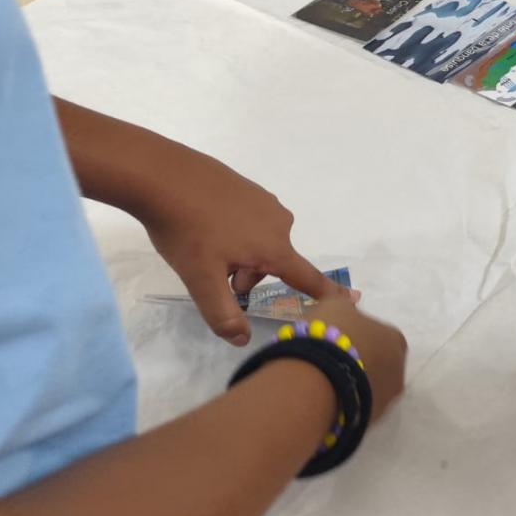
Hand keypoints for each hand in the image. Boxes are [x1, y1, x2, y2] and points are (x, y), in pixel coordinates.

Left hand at [139, 148, 353, 345]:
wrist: (163, 175)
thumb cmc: (186, 230)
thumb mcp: (200, 279)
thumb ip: (222, 314)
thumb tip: (242, 340)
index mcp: (274, 248)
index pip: (307, 278)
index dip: (328, 293)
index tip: (352, 298)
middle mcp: (279, 223)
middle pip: (273, 263)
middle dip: (247, 274)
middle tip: (212, 270)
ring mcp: (265, 201)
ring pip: (260, 241)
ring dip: (240, 251)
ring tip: (204, 244)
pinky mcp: (248, 187)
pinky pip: (251, 219)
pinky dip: (233, 229)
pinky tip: (204, 223)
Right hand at [306, 298, 407, 422]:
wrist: (315, 382)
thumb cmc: (330, 335)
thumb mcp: (334, 305)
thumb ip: (345, 301)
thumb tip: (352, 300)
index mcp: (395, 340)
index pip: (381, 336)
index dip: (359, 335)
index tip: (336, 337)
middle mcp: (398, 372)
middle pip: (378, 364)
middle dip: (358, 361)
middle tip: (329, 360)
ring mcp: (384, 402)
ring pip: (367, 389)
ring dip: (351, 384)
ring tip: (321, 381)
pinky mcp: (367, 424)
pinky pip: (354, 408)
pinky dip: (342, 404)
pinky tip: (321, 399)